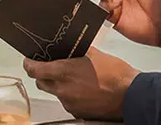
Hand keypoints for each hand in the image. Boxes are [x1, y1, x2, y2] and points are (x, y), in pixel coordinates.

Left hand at [23, 48, 138, 120]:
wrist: (131, 94)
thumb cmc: (116, 74)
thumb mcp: (95, 54)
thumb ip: (77, 51)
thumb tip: (70, 47)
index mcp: (63, 72)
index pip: (34, 70)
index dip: (29, 64)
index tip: (29, 60)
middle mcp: (63, 90)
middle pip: (40, 82)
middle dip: (42, 75)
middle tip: (49, 67)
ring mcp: (69, 103)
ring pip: (55, 93)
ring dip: (58, 85)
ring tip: (74, 78)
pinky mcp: (77, 113)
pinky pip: (67, 102)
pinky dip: (70, 95)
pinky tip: (83, 90)